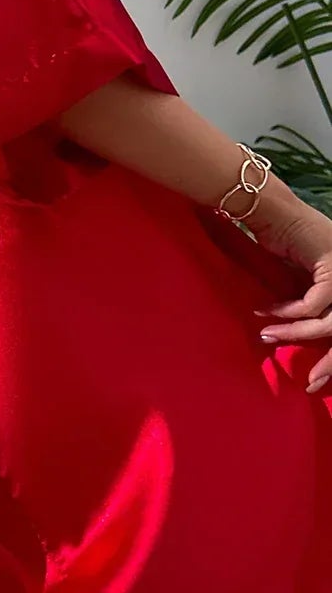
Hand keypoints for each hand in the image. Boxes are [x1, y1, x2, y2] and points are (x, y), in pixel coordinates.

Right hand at [251, 200, 331, 393]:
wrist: (270, 209)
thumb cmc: (280, 239)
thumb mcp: (295, 278)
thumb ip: (301, 300)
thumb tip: (293, 332)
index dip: (331, 356)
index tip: (315, 379)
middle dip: (329, 362)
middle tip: (312, 383)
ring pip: (328, 322)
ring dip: (294, 333)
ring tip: (267, 337)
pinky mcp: (331, 268)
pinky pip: (311, 305)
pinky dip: (288, 312)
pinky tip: (267, 313)